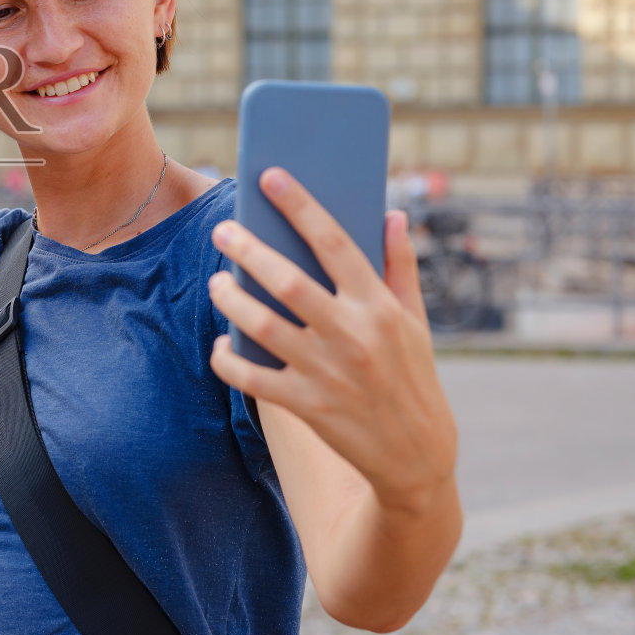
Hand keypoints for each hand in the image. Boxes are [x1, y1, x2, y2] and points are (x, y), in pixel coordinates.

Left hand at [206, 168, 458, 514]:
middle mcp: (352, 334)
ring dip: (232, 300)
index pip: (336, 242)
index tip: (271, 177)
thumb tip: (393, 214)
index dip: (301, 206)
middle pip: (288, 281)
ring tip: (217, 283)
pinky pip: (252, 379)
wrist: (417, 458)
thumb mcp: (415, 322)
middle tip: (223, 231)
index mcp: (379, 306)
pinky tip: (220, 346)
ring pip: (262, 325)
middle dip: (249, 251)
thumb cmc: (412, 377)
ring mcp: (327, 372)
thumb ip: (400, 267)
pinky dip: (228, 360)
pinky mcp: (307, 406)